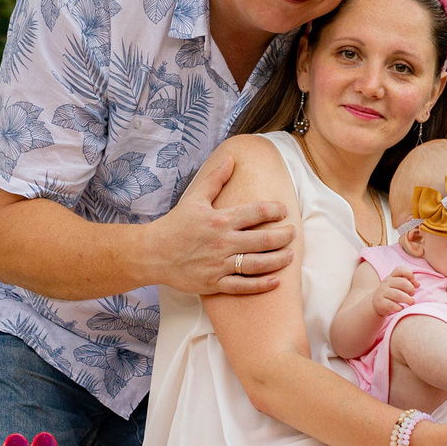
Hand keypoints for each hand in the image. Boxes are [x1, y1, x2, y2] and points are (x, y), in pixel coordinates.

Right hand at [144, 154, 293, 296]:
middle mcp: (223, 242)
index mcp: (220, 219)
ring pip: (257, 264)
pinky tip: (276, 280)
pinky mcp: (214, 283)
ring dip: (278, 260)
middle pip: (264, 240)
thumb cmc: (175, 224)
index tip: (283, 211)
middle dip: (284, 237)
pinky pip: (243, 286)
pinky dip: (262, 285)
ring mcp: (219, 265)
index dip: (274, 210)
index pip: (256, 212)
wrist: (153, 253)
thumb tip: (230, 159)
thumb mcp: (195, 198)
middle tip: (293, 233)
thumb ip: (215, 179)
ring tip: (290, 255)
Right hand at [372, 272, 416, 320]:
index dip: (409, 274)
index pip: (400, 270)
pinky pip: (392, 305)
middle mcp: (386, 283)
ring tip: (411, 302)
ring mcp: (383, 292)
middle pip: (403, 283)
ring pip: (398, 294)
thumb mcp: (398, 286)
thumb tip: (418, 284)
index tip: (414, 283)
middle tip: (412, 294)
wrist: (376, 303)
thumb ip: (409, 283)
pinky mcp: (381, 303)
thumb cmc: (392, 293)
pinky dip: (399, 307)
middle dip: (411, 289)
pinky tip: (401, 308)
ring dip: (408, 299)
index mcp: (392, 276)